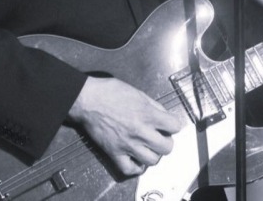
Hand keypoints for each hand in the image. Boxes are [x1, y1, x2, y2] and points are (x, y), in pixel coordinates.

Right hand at [67, 76, 184, 176]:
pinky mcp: (114, 152)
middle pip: (167, 147)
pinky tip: (136, 159)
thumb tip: (164, 115)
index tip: (168, 125)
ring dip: (153, 154)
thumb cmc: (109, 92)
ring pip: (152, 160)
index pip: (175, 126)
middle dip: (166, 142)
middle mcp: (140, 131)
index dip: (173, 125)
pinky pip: (130, 169)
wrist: (87, 99)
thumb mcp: (137, 92)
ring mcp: (127, 144)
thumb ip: (153, 106)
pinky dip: (136, 167)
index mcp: (147, 114)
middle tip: (159, 137)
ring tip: (148, 148)